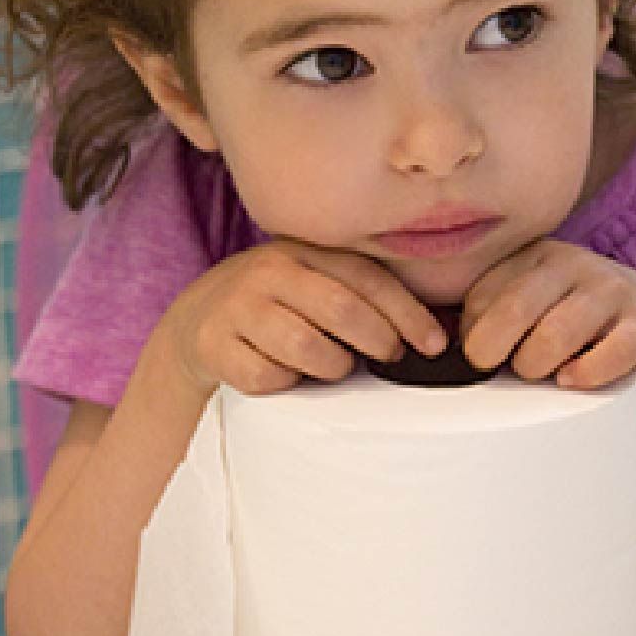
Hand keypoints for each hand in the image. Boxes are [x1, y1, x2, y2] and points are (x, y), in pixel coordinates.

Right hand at [158, 239, 447, 395]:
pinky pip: (265, 376)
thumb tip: (434, 335)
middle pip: (340, 309)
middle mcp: (269, 271)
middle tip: (389, 358)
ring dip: (332, 366)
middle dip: (378, 340)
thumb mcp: (319, 286)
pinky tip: (287, 375)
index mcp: (306, 252)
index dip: (408, 314)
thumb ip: (365, 296)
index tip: (435, 345)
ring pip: (305, 346)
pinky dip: (285, 383)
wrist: (199, 320)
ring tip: (334, 366)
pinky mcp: (211, 344)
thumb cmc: (282, 307)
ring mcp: (237, 306)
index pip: (368, 279)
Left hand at [459, 239, 635, 391]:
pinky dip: (585, 374)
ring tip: (542, 373)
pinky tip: (573, 379)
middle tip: (499, 369)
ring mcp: (611, 289)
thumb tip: (439, 347)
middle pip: (514, 310)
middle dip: (494, 352)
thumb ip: (491, 314)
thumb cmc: (575, 321)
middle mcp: (572, 263)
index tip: (480, 355)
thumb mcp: (534, 303)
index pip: (481, 296)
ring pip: (556, 335)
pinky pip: (610, 353)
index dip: (472, 336)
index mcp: (535, 255)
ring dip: (538, 366)